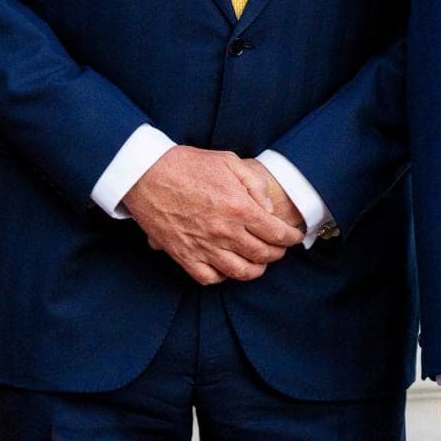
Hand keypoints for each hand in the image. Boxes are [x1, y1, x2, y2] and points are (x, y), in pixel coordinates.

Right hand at [120, 146, 302, 285]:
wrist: (145, 174)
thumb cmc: (187, 164)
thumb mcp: (228, 162)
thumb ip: (255, 184)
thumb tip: (268, 208)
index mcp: (239, 208)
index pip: (276, 233)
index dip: (291, 238)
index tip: (295, 237)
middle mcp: (224, 232)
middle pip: (263, 255)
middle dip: (277, 253)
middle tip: (279, 247)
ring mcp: (204, 247)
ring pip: (241, 272)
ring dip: (256, 269)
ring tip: (259, 261)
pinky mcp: (184, 256)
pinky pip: (210, 278)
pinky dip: (224, 276)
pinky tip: (228, 266)